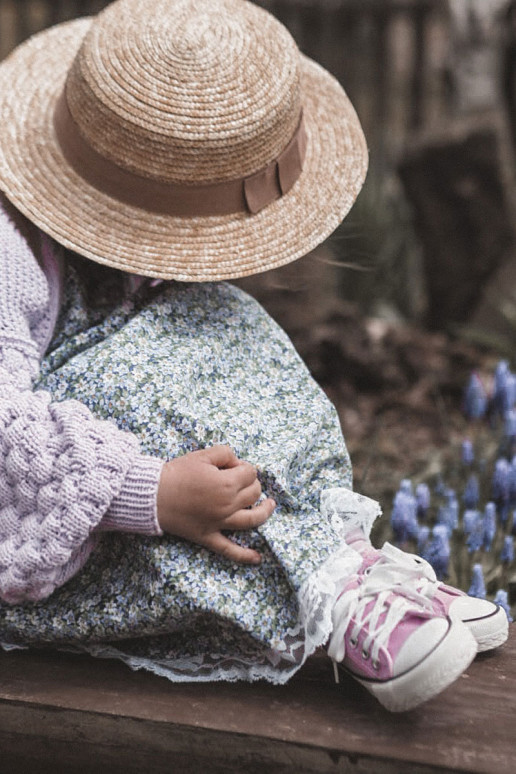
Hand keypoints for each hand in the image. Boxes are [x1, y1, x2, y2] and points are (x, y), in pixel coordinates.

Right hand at [157, 445, 274, 563]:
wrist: (152, 495)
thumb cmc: (176, 473)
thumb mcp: (202, 455)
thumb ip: (226, 454)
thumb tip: (238, 464)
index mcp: (227, 484)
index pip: (250, 473)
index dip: (243, 467)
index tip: (232, 466)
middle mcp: (228, 505)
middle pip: (254, 493)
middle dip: (251, 483)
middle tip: (239, 479)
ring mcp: (219, 523)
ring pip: (252, 520)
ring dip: (264, 512)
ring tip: (270, 506)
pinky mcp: (208, 537)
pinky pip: (230, 550)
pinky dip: (245, 556)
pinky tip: (258, 558)